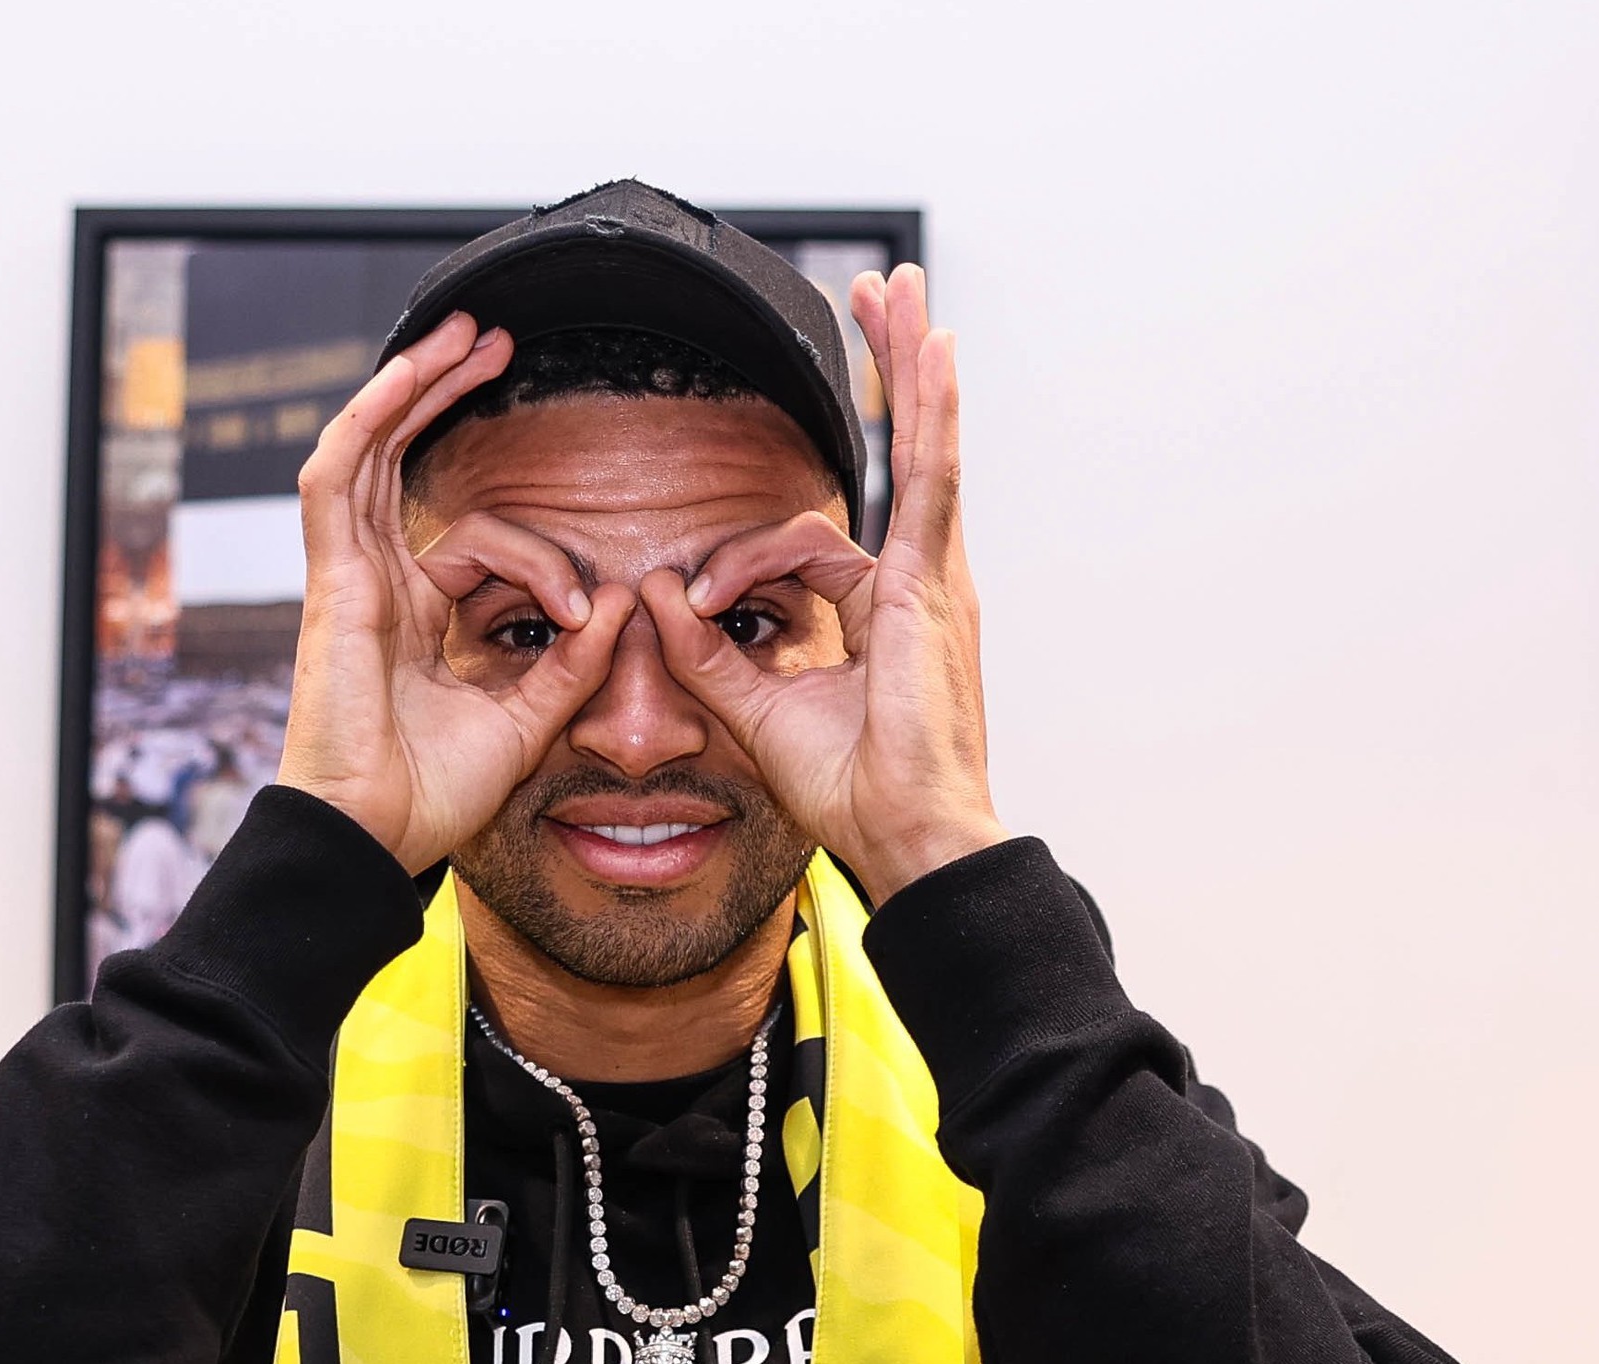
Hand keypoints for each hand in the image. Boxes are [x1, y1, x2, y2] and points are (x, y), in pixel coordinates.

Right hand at [277, 313, 635, 872]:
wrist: (374, 838)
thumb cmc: (430, 796)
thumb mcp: (525, 722)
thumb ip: (570, 666)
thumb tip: (622, 609)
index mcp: (414, 618)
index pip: (475, 545)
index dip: (544, 562)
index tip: (590, 611)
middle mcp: (376, 586)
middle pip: (402, 464)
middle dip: (446, 397)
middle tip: (496, 343)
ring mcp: (348, 579)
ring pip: (369, 451)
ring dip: (413, 385)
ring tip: (462, 332)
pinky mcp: (332, 581)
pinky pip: (339, 479)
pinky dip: (370, 418)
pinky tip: (409, 370)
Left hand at [641, 264, 1006, 903]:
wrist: (910, 838)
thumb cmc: (855, 794)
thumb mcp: (757, 713)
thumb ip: (707, 655)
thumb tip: (661, 595)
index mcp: (886, 613)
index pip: (809, 549)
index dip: (742, 565)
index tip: (699, 607)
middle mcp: (921, 584)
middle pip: (905, 456)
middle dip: (891, 376)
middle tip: (883, 300)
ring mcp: (937, 581)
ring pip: (923, 449)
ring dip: (908, 366)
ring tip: (901, 291)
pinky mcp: (934, 587)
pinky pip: (930, 482)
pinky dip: (930, 413)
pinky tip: (934, 350)